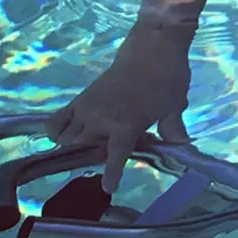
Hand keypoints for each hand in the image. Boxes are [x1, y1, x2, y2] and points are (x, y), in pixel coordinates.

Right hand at [46, 22, 192, 192]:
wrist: (151, 49)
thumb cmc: (166, 78)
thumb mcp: (174, 106)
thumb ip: (173, 130)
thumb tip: (181, 149)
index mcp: (126, 125)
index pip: (115, 157)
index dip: (111, 174)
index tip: (108, 188)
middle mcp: (101, 119)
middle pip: (84, 150)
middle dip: (91, 157)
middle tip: (105, 154)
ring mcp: (87, 108)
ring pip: (67, 139)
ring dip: (75, 146)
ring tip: (91, 144)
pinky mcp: (80, 99)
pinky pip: (56, 121)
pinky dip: (56, 131)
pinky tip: (65, 136)